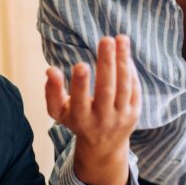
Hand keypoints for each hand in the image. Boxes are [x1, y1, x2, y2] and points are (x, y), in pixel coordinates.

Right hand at [45, 35, 140, 184]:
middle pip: (106, 90)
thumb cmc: (77, 121)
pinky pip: (134, 88)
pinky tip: (125, 52)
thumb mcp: (59, 112)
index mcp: (81, 119)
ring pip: (124, 87)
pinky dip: (130, 70)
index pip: (80, 101)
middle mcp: (103, 119)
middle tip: (106, 40)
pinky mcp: (135, 112)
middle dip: (106, 64)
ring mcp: (121, 116)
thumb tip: (50, 70)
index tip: (81, 65)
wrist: (104, 146)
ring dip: (123, 61)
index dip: (80, 84)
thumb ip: (52, 92)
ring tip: (121, 38)